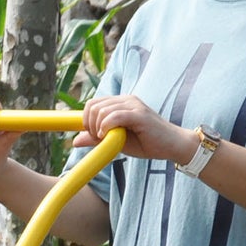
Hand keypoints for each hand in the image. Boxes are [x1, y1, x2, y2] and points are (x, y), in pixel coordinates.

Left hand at [75, 95, 196, 164]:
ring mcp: (133, 105)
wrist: (170, 145)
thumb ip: (97, 139)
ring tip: (105, 139)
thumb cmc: (145, 143)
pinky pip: (114, 116)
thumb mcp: (116, 142)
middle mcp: (126, 100)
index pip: (92, 103)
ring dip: (97, 128)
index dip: (85, 120)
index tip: (92, 136)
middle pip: (93, 105)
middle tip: (98, 139)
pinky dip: (106, 127)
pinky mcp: (139, 114)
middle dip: (89, 125)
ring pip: (102, 111)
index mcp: (120, 103)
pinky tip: (108, 136)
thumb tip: (75, 140)